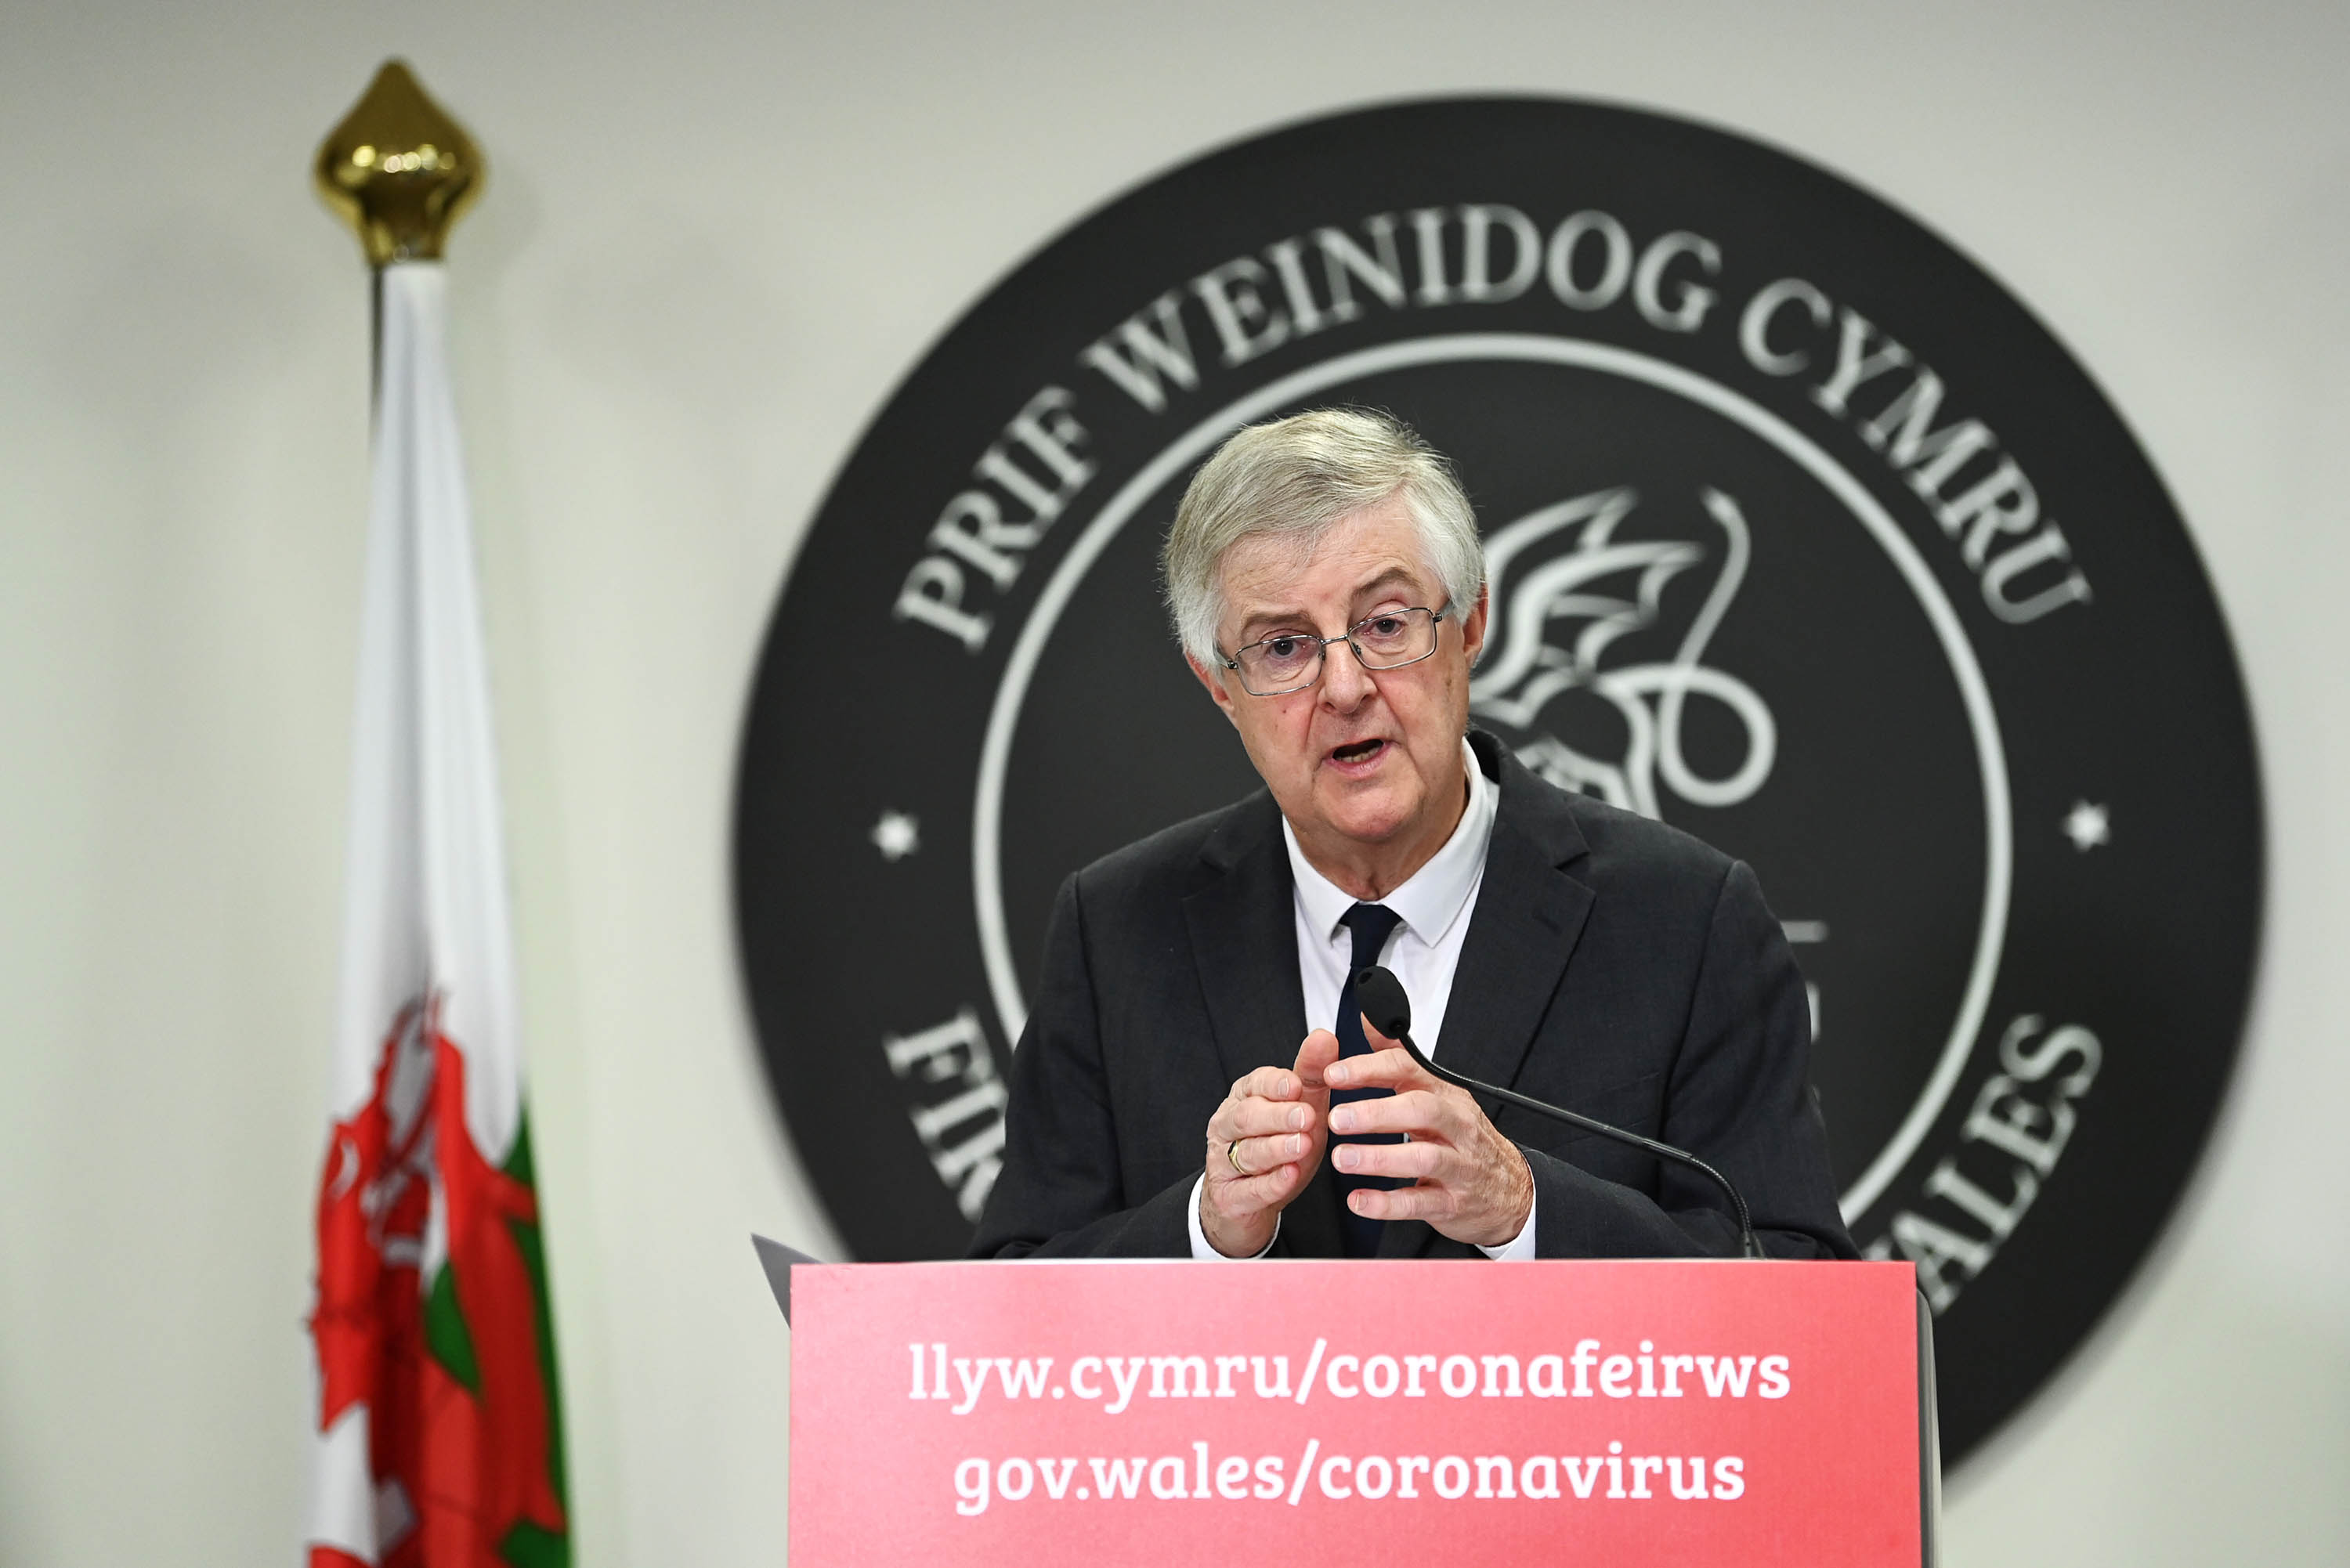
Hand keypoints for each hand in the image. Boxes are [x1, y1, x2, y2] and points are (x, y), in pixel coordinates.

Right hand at [1200, 1030, 1341, 1257]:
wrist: (1249, 1201)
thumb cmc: (1278, 1144)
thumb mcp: (1301, 1108)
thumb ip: (1312, 1074)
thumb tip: (1324, 1036)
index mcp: (1244, 1097)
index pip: (1255, 1084)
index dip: (1275, 1084)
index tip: (1297, 1085)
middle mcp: (1228, 1125)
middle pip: (1247, 1116)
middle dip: (1278, 1115)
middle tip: (1307, 1116)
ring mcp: (1224, 1162)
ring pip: (1247, 1152)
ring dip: (1276, 1148)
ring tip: (1302, 1145)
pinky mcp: (1230, 1197)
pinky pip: (1249, 1190)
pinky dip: (1270, 1183)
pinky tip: (1289, 1176)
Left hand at [1323, 1019, 1534, 1249]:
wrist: (1510, 1191)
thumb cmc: (1462, 1137)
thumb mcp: (1435, 1092)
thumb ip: (1397, 1057)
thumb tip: (1368, 1019)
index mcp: (1444, 1094)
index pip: (1407, 1070)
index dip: (1368, 1069)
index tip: (1332, 1074)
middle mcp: (1455, 1125)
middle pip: (1420, 1109)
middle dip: (1376, 1112)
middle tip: (1337, 1118)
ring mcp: (1458, 1165)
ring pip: (1423, 1157)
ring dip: (1379, 1158)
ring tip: (1341, 1159)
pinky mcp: (1453, 1202)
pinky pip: (1420, 1203)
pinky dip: (1387, 1203)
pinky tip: (1359, 1201)